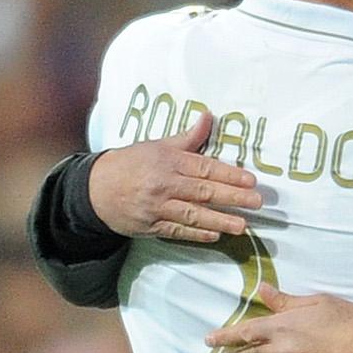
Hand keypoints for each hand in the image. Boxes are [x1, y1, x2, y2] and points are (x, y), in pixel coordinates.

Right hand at [87, 115, 263, 244]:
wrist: (95, 189)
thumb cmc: (131, 164)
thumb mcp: (157, 145)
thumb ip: (188, 138)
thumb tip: (209, 117)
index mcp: (168, 161)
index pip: (204, 167)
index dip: (229, 174)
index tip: (250, 180)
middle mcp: (164, 184)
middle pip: (203, 191)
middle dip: (232, 197)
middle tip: (257, 202)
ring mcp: (158, 207)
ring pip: (193, 214)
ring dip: (219, 220)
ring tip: (242, 225)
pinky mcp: (152, 226)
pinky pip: (178, 231)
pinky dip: (197, 234)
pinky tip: (215, 235)